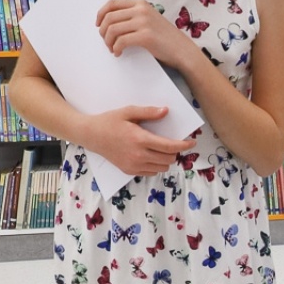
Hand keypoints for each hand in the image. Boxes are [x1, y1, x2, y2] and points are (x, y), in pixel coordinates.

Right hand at [81, 105, 197, 176]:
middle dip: (176, 151)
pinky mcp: (129, 171)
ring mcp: (133, 165)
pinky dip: (156, 165)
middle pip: (169, 158)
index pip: (169, 146)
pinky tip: (151, 155)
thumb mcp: (128, 111)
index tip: (192, 142)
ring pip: (162, 167)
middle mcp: (138, 155)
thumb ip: (148, 112)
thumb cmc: (110, 121)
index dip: (184, 145)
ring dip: (167, 159)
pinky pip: (152, 172)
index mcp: (140, 139)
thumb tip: (166, 111)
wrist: (91, 135)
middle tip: (175, 142)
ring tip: (162, 149)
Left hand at [97, 0, 195, 69]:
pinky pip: (121, 41)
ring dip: (108, 41)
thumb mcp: (149, 19)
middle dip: (103, 31)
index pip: (112, 4)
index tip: (98, 25)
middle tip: (106, 41)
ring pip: (112, 29)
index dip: (100, 14)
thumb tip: (110, 21)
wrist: (182, 50)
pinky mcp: (145, 36)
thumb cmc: (165, 38)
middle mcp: (141, 10)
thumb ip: (133, 16)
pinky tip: (118, 53)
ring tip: (112, 49)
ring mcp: (144, 22)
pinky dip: (116, 48)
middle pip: (109, 17)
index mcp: (141, 4)